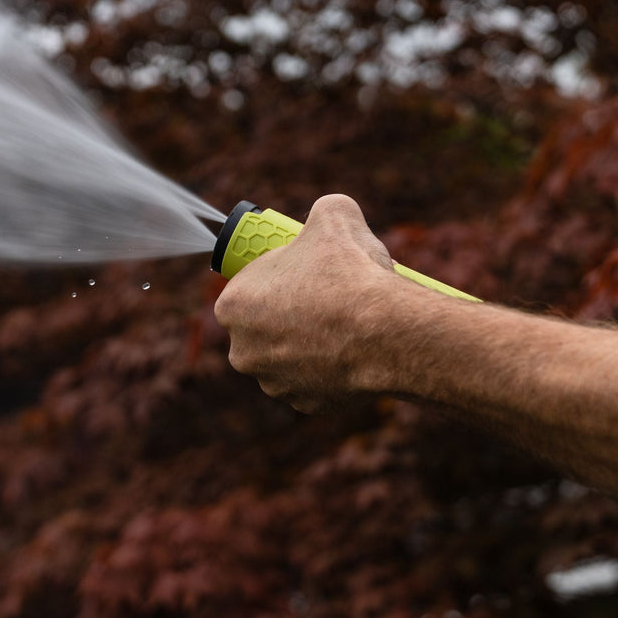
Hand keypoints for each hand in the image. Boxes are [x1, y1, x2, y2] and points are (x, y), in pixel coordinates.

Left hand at [213, 194, 397, 412]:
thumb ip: (320, 212)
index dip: (275, 277)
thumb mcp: (332, 216)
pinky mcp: (305, 405)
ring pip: (290, 356)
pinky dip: (332, 368)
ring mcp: (273, 383)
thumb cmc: (349, 273)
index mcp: (232, 307)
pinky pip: (316, 381)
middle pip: (265, 325)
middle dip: (289, 312)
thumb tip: (328, 213)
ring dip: (310, 342)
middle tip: (325, 295)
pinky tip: (353, 351)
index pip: (247, 287)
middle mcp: (242, 352)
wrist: (385, 331)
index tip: (300, 272)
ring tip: (345, 322)